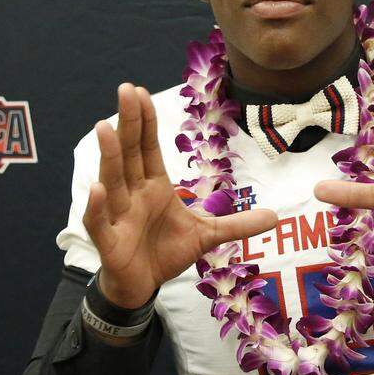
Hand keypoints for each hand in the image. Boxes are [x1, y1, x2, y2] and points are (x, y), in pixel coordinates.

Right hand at [82, 83, 278, 307]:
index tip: (141, 91)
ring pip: (113, 180)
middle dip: (128, 122)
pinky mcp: (109, 241)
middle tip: (126, 89)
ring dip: (109, 154)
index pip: (148, 147)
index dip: (146, 121)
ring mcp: (118, 215)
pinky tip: (98, 188)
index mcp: (153, 186)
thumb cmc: (166, 251)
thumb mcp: (207, 235)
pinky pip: (100, 221)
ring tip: (105, 127)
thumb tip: (275, 218)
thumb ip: (237, 224)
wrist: (142, 285)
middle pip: (130, 153)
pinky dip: (97, 206)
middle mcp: (133, 194)